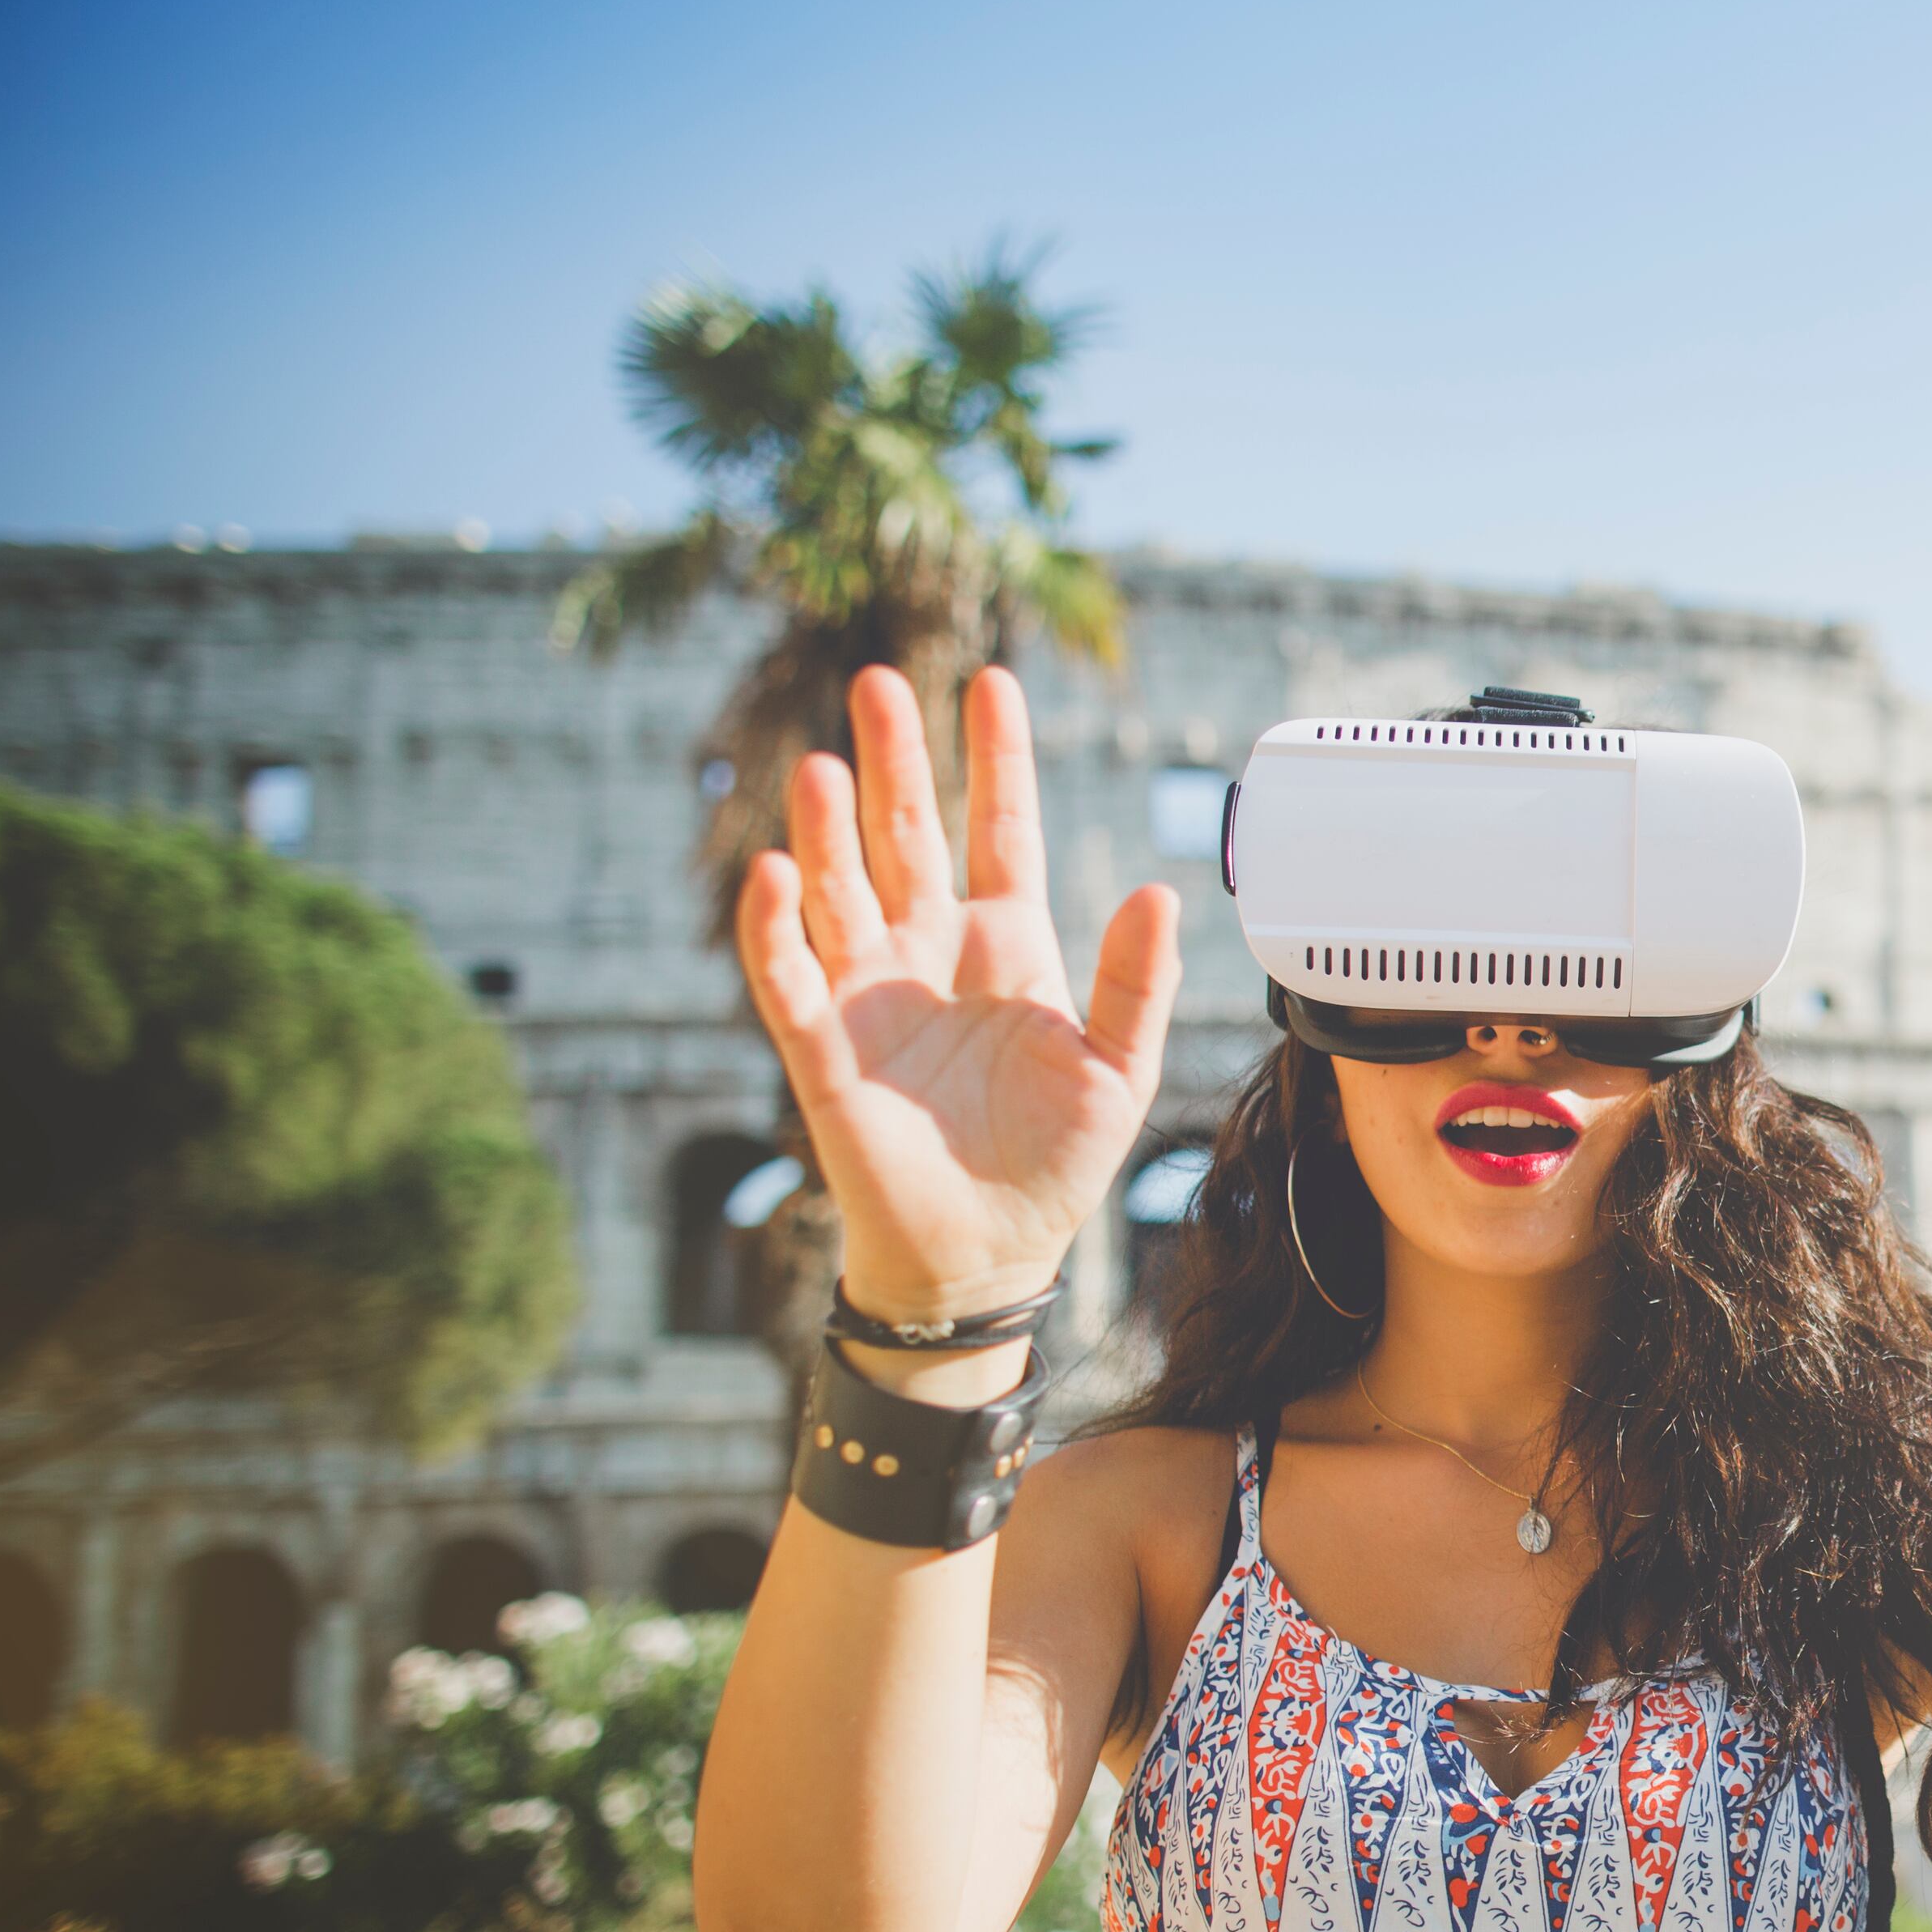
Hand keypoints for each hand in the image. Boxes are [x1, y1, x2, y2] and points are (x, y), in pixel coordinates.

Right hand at [732, 666, 1182, 1325]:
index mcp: (1008, 946)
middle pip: (906, 836)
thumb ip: (1135, 984)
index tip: (991, 681)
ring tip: (824, 767)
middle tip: (878, 681)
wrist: (988, 1250)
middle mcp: (931, 952)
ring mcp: (871, 994)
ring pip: (841, 891)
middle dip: (893, 761)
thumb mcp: (1118, 1071)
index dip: (995, 759)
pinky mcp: (823, 1049)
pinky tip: (773, 872)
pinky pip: (789, 977)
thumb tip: (1159, 893)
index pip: (999, 829)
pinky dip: (775, 928)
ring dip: (828, 830)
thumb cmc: (1053, 1162)